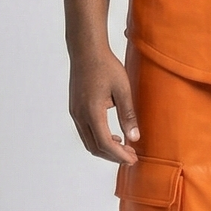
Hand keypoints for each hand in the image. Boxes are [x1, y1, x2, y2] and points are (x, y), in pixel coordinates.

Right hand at [68, 49, 140, 164]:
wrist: (86, 50)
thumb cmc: (105, 66)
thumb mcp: (122, 89)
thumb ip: (128, 115)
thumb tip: (134, 137)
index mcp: (92, 112)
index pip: (105, 144)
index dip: (119, 155)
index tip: (133, 159)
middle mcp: (80, 115)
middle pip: (95, 147)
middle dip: (113, 156)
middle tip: (131, 156)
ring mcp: (75, 113)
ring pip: (89, 141)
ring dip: (105, 148)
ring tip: (123, 147)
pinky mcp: (75, 108)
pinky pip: (86, 131)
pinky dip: (98, 138)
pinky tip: (112, 134)